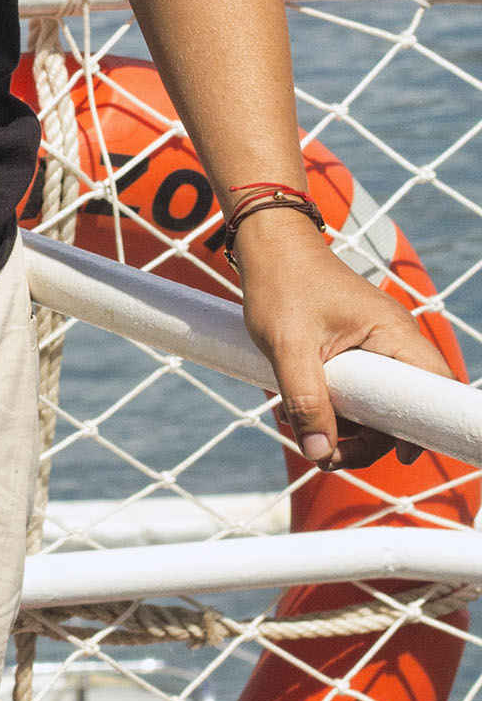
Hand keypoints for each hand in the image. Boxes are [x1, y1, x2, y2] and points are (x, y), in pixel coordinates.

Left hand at [232, 209, 461, 468]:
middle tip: (327, 454)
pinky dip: (332, 406)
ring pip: (375, 403)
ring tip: (299, 429)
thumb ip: (304, 399)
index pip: (434, 386)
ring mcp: (373, 344)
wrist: (266, 245)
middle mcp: (392, 340)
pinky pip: (356, 390)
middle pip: (402, 407)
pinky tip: (296, 411)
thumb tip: (319, 452)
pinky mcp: (353, 348)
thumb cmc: (280, 283)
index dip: (427, 426)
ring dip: (344, 426)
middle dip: (368, 438)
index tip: (402, 456)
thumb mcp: (288, 347)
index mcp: (392, 333)